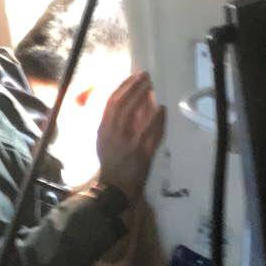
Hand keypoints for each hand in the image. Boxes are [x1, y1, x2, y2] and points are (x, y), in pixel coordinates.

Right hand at [96, 71, 165, 200]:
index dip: (122, 87)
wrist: (115, 189)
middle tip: (145, 76)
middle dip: (133, 87)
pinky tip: (162, 109)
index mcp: (102, 130)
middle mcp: (111, 134)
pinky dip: (157, 118)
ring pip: (133, 113)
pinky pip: (150, 131)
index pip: (110, 103)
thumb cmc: (112, 163)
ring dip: (144, 97)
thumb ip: (114, 123)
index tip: (133, 77)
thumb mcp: (105, 141)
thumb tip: (130, 102)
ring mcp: (125, 143)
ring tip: (153, 87)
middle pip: (121, 104)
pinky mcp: (139, 152)